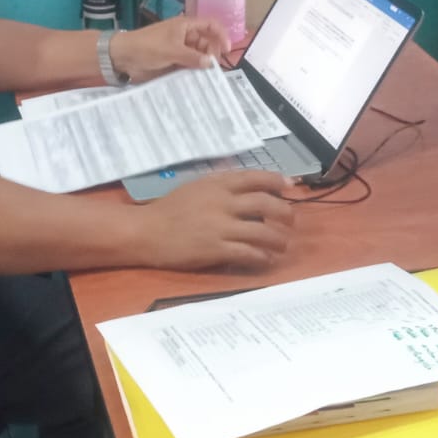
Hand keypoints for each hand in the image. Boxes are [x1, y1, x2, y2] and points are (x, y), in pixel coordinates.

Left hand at [110, 16, 231, 82]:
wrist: (123, 56)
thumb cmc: (147, 46)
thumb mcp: (172, 50)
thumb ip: (193, 57)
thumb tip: (211, 63)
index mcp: (185, 26)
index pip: (209, 25)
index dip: (221, 34)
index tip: (227, 50)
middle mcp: (184, 36)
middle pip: (206, 42)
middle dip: (212, 53)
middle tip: (214, 70)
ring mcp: (178, 49)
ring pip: (198, 56)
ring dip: (203, 65)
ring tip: (208, 78)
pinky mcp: (172, 61)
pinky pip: (188, 66)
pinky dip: (193, 72)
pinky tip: (198, 81)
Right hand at [136, 171, 294, 270]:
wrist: (146, 231)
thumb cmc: (170, 209)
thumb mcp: (197, 187)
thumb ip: (222, 187)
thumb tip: (251, 189)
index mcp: (218, 184)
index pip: (256, 177)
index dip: (278, 181)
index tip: (290, 187)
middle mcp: (223, 203)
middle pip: (266, 204)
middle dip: (286, 213)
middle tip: (291, 220)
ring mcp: (221, 227)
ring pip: (263, 232)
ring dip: (278, 239)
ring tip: (282, 244)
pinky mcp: (216, 250)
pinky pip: (248, 253)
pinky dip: (262, 257)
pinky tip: (266, 259)